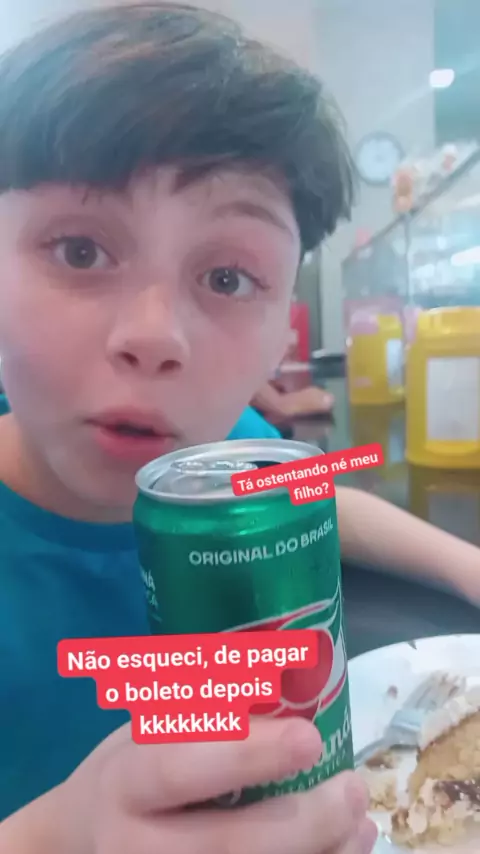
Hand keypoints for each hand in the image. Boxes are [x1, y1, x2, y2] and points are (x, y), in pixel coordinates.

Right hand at [53, 716, 376, 853]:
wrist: (79, 847)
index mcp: (127, 784)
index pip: (182, 769)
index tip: (308, 738)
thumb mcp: (145, 729)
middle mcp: (137, 848)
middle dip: (304, 823)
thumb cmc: (126, 774)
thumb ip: (200, 709)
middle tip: (353, 789)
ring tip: (362, 826)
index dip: (247, 755)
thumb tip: (280, 669)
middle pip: (228, 847)